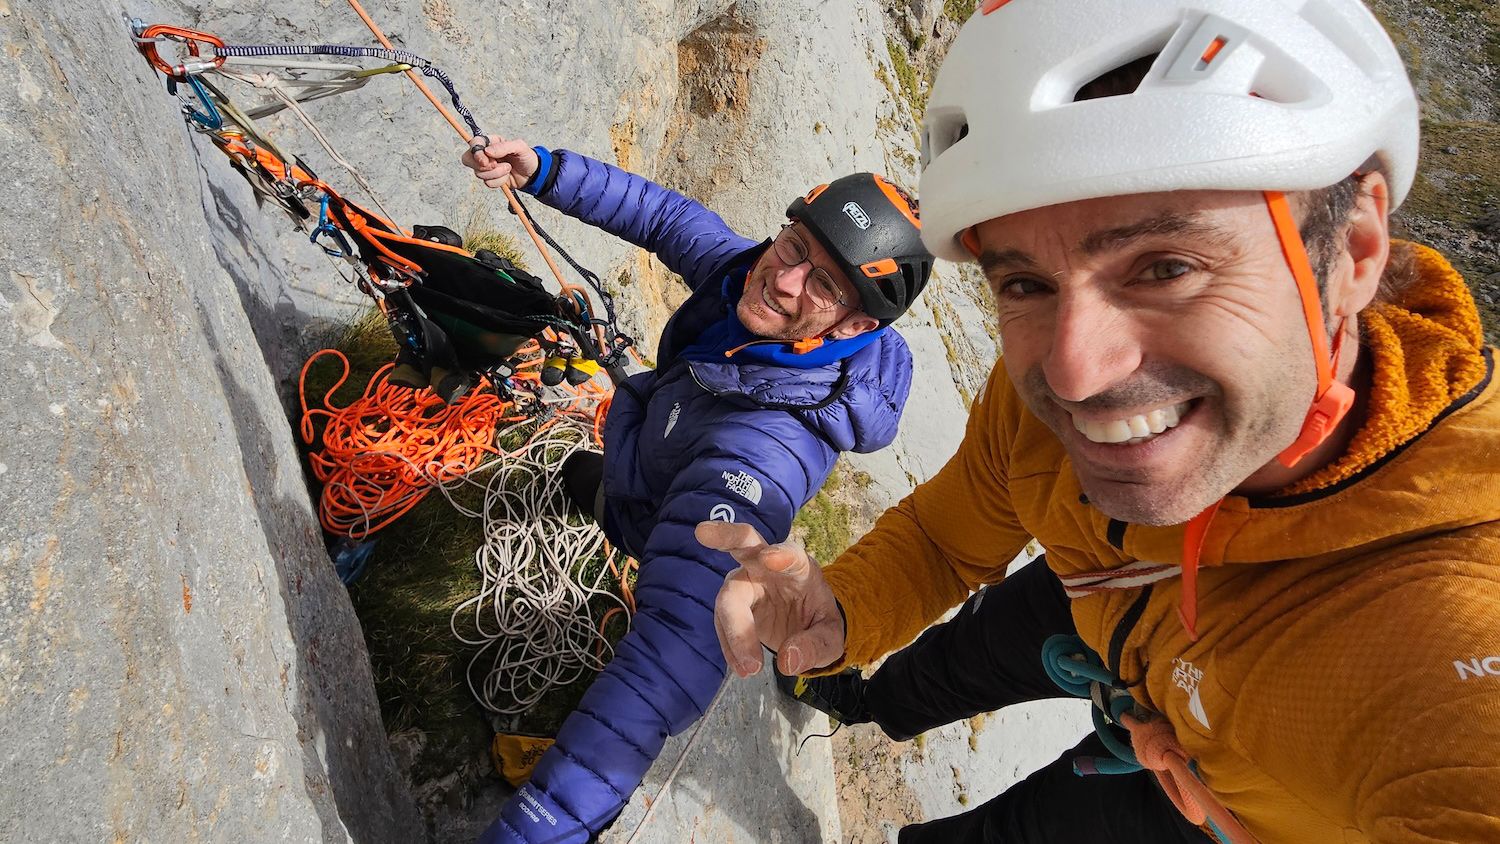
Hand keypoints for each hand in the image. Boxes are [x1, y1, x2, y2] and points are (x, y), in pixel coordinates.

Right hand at [461, 135, 538, 189]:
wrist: (533, 173)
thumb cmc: (527, 157)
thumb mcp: (519, 147)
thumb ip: (503, 147)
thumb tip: (487, 151)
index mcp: (490, 142)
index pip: (474, 143)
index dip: (476, 152)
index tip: (484, 160)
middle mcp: (485, 154)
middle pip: (468, 159)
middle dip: (482, 166)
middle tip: (496, 165)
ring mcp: (487, 167)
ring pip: (479, 173)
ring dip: (496, 173)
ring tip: (508, 168)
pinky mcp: (491, 179)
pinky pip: (488, 183)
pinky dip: (499, 181)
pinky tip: (507, 177)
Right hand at [698, 521, 845, 678]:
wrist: (805, 628)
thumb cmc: (819, 623)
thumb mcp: (830, 638)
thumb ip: (815, 646)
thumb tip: (787, 661)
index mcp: (799, 567)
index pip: (791, 555)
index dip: (781, 555)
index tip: (771, 557)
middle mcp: (768, 566)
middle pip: (744, 544)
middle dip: (724, 536)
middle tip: (702, 532)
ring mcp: (746, 582)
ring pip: (729, 596)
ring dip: (735, 631)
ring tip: (751, 668)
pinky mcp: (733, 604)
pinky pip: (724, 622)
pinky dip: (731, 646)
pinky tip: (743, 667)